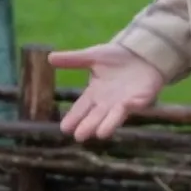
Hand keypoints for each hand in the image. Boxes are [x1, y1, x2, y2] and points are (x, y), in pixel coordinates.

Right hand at [51, 44, 166, 141]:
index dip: (74, 117)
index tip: (64, 128)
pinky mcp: (141, 99)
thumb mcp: (93, 56)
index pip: (81, 108)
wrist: (141, 53)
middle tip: (79, 136)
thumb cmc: (116, 57)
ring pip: (114, 116)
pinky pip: (136, 104)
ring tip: (100, 134)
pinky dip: (131, 106)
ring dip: (108, 124)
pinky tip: (126, 107)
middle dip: (88, 126)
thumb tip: (49, 58)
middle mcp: (108, 102)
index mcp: (95, 93)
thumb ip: (73, 59)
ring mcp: (124, 102)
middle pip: (96, 116)